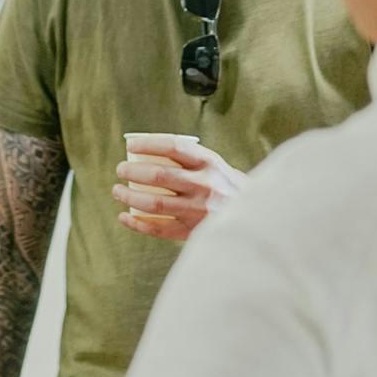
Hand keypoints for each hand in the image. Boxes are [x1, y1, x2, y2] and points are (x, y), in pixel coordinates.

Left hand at [112, 137, 242, 241]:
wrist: (258, 220)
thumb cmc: (230, 189)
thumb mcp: (218, 168)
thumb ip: (192, 161)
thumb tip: (150, 151)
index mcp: (211, 163)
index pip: (173, 147)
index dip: (148, 144)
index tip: (130, 145)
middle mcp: (205, 185)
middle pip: (158, 175)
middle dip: (132, 171)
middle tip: (120, 170)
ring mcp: (198, 210)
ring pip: (154, 203)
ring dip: (129, 196)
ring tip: (117, 191)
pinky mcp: (194, 232)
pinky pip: (159, 228)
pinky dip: (137, 223)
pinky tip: (125, 217)